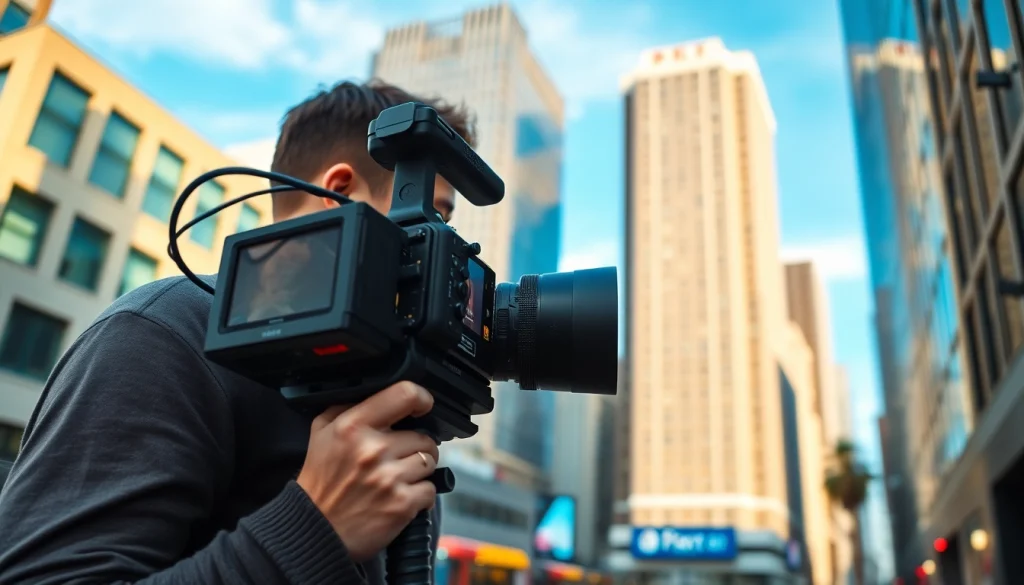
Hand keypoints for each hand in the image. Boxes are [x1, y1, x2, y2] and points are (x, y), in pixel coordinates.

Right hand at [297, 381, 439, 561]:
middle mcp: (373, 450)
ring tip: (398, 477)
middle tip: (397, 457)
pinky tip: (400, 496)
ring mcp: (389, 478)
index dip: (420, 398)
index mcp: (353, 426)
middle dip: (416, 446)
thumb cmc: (321, 481)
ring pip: (430, 462)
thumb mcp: (322, 432)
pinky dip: (420, 495)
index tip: (422, 405)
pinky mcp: (402, 504)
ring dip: (419, 470)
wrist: (315, 529)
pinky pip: (430, 490)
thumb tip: (379, 391)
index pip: (404, 394)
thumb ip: (346, 407)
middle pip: (423, 436)